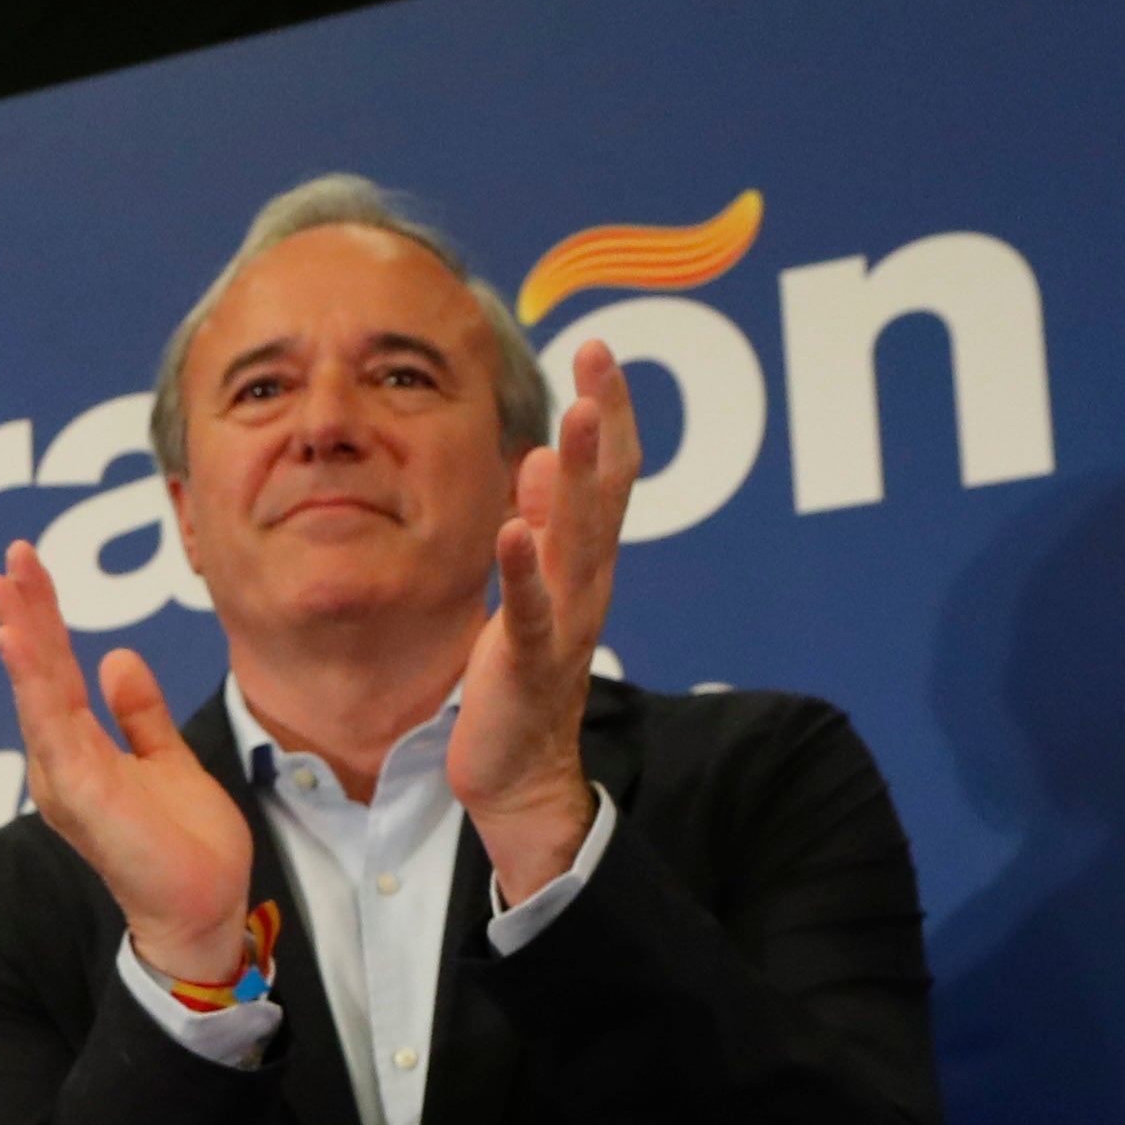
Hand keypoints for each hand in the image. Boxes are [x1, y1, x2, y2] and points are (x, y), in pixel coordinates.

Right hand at [0, 540, 258, 982]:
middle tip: (10, 559)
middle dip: (25, 613)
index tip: (30, 567)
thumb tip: (116, 658)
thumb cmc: (184, 846)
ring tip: (3, 588)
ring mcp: (65, 777)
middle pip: (39, 674)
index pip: (57, 672)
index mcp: (80, 752)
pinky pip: (50, 726)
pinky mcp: (79, 792)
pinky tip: (16, 642)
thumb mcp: (167, 759)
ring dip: (20, 636)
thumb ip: (139, 713)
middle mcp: (61, 762)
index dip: (44, 619)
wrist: (204, 906)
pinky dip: (30, 681)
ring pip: (36, 692)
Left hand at [450, 339, 641, 900]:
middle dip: (603, 425)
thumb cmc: (523, 677)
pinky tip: (513, 527)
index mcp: (587, 563)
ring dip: (577, 483)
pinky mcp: (530, 663)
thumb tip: (543, 455)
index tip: (600, 353)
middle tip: (600, 361)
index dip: (610, 415)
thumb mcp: (535, 588)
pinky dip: (525, 570)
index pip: (611, 477)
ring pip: (577, 542)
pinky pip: (532, 610)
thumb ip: (544, 524)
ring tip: (570, 426)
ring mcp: (566, 623)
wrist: (519, 771)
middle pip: (606, 494)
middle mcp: (589, 584)